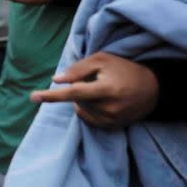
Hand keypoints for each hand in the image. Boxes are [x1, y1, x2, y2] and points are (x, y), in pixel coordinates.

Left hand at [31, 52, 158, 128]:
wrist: (153, 88)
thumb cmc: (124, 69)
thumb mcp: (102, 59)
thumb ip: (78, 69)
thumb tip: (56, 80)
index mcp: (106, 89)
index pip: (73, 93)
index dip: (52, 95)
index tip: (33, 96)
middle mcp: (109, 108)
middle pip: (76, 100)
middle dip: (78, 88)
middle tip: (95, 79)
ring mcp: (112, 120)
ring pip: (80, 109)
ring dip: (82, 99)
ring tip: (102, 89)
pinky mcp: (112, 127)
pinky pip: (87, 118)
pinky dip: (87, 108)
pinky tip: (100, 100)